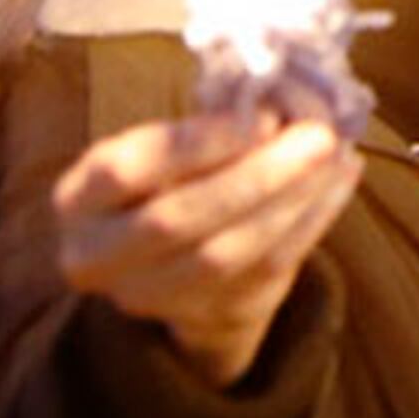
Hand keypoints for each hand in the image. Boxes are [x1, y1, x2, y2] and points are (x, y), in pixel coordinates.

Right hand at [54, 112, 361, 389]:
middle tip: (316, 135)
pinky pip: (268, 270)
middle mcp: (98, 258)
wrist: (172, 262)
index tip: (256, 115)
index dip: (194, 145)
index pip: (125, 171)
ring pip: (227, 254)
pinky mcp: (207, 315)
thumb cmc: (169, 178)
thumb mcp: (162, 147)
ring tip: (335, 153)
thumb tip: (274, 102)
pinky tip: (341, 178)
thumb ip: (202, 129)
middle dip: (254, 176)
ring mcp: (150, 297)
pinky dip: (313, 219)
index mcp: (78, 200)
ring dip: (292, 199)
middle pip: (177, 221)